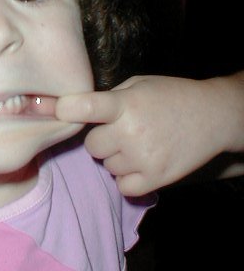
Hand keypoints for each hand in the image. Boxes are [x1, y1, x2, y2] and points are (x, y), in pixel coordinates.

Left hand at [56, 74, 243, 195]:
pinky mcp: (156, 179)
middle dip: (102, 139)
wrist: (214, 117)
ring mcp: (143, 159)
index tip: (56, 110)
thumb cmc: (171, 96)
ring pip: (107, 166)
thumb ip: (109, 98)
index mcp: (126, 104)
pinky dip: (128, 178)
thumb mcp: (138, 85)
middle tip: (122, 130)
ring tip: (139, 144)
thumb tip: (74, 110)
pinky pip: (122, 186)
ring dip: (117, 158)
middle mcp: (131, 132)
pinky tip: (141, 163)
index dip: (66, 110)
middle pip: (91, 145)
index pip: (86, 108)